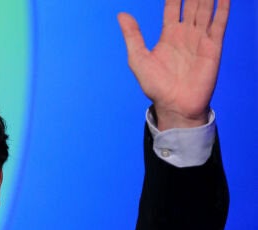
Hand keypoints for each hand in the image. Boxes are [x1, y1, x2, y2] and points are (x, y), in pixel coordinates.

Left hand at [118, 0, 229, 130]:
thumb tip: (121, 14)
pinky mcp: (213, 47)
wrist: (174, 105)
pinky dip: (222, 8)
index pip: (172, 7)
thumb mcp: (138, 58)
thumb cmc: (155, 86)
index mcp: (168, 35)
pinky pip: (219, 24)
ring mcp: (200, 39)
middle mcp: (186, 34)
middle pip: (191, 4)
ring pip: (205, 10)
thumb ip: (132, 35)